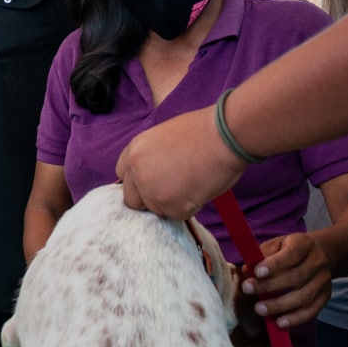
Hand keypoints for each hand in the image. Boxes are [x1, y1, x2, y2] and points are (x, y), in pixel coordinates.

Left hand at [116, 106, 245, 218]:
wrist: (224, 137)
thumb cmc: (202, 131)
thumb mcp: (163, 137)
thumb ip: (151, 158)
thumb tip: (154, 174)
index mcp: (134, 151)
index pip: (123, 177)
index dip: (138, 182)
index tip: (152, 183)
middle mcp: (137, 173)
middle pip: (132, 200)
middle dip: (149, 200)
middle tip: (172, 191)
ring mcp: (153, 192)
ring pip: (157, 210)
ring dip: (172, 204)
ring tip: (192, 184)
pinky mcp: (173, 207)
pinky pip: (178, 215)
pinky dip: (190, 207)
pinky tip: (201, 188)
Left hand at [239, 232, 332, 328]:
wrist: (319, 254)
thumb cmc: (288, 250)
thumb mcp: (276, 245)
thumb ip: (261, 256)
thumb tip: (246, 271)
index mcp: (303, 244)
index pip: (290, 254)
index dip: (274, 264)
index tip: (257, 272)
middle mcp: (317, 262)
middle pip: (296, 277)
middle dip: (270, 286)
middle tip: (247, 290)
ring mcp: (323, 281)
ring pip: (304, 296)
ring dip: (280, 305)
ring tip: (260, 309)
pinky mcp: (325, 297)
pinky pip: (312, 311)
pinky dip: (296, 319)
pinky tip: (280, 323)